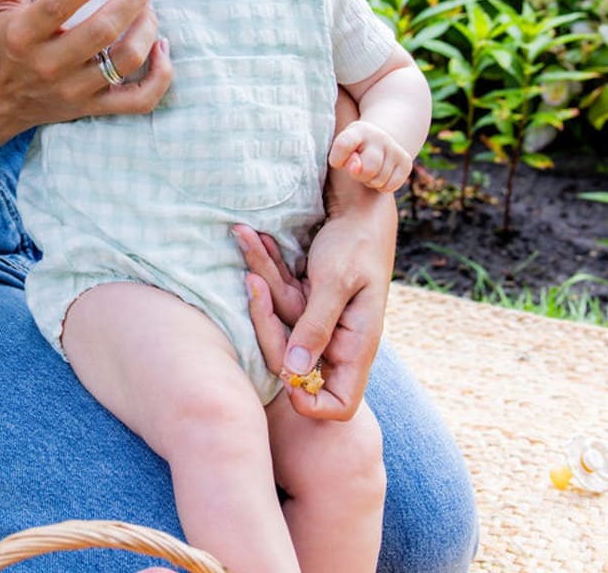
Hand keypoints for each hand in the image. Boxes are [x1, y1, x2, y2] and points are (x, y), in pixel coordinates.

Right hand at [0, 0, 172, 133]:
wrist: (1, 98)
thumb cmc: (3, 39)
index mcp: (23, 35)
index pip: (56, 8)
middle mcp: (50, 65)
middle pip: (102, 32)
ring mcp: (75, 90)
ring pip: (125, 60)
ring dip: (147, 28)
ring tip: (148, 8)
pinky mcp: (94, 106)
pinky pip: (140, 100)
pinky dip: (160, 75)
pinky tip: (161, 47)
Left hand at [237, 191, 393, 419]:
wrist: (361, 204)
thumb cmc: (357, 241)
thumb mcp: (336, 282)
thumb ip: (316, 326)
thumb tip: (294, 374)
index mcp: (357, 346)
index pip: (337, 404)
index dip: (309, 404)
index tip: (283, 377)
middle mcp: (338, 339)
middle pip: (289, 358)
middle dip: (264, 318)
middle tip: (252, 280)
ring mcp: (320, 319)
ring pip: (278, 316)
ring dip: (260, 275)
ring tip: (245, 236)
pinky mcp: (306, 297)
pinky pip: (278, 292)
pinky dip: (266, 265)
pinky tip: (251, 236)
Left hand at [328, 119, 412, 191]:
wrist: (378, 141)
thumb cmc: (352, 150)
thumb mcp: (341, 151)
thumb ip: (341, 159)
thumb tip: (356, 168)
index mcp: (358, 131)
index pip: (343, 145)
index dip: (337, 159)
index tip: (338, 163)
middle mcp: (379, 137)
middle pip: (368, 170)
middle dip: (360, 176)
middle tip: (357, 170)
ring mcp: (395, 149)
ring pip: (379, 181)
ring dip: (370, 182)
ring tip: (369, 170)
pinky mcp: (406, 162)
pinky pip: (390, 187)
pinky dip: (381, 187)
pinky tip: (379, 175)